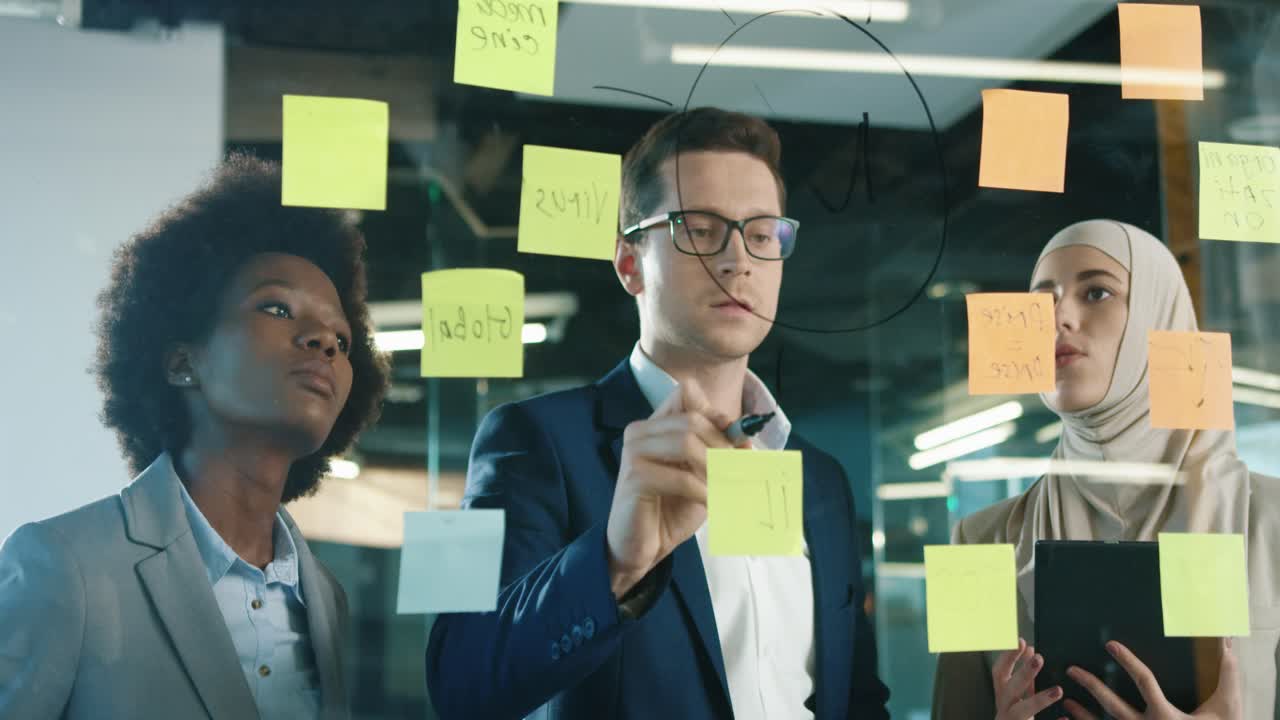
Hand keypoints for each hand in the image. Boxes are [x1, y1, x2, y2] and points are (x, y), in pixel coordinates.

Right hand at [605, 382, 745, 596]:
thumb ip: (719, 453)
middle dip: (722, 446)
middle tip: (740, 472)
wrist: (641, 548)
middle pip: (693, 419)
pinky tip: (711, 504)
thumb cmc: (671, 510)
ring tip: (726, 489)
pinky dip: (703, 491)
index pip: (687, 393)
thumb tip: (747, 438)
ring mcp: (634, 452)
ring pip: (686, 442)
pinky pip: (680, 477)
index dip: (717, 415)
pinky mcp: (634, 477)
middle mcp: (640, 431)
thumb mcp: (703, 477)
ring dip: (715, 468)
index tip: (737, 443)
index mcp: (656, 425)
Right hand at [993, 637, 1066, 719]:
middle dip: (1024, 673)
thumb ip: (1024, 675)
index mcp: (1003, 695)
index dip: (1008, 657)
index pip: (1000, 672)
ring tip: (1057, 690)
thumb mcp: (1017, 695)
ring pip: (1021, 712)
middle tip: (1039, 658)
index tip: (1020, 641)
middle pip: (1009, 689)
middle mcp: (1004, 708)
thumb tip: (1030, 649)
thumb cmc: (1015, 717)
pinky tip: (1064, 719)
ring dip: (1038, 700)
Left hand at [1063, 639, 1240, 719]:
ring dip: (1082, 714)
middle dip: (1091, 684)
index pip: (1144, 682)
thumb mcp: (1228, 708)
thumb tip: (1228, 644)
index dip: (1128, 661)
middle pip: (1113, 704)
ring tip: (1065, 701)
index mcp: (1168, 715)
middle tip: (1071, 669)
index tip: (1111, 644)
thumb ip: (1228, 675)